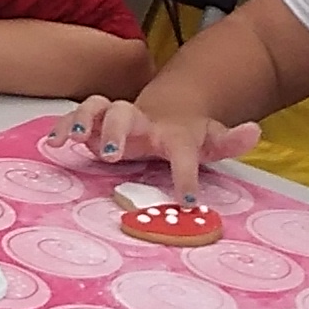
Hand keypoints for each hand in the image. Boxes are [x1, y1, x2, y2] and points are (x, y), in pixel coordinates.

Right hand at [61, 95, 262, 200]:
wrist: (170, 109)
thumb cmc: (190, 134)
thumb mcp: (214, 140)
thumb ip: (233, 140)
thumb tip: (255, 130)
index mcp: (174, 132)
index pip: (182, 151)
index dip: (186, 175)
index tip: (186, 201)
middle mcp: (142, 121)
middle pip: (126, 114)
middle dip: (117, 130)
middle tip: (112, 154)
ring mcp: (116, 119)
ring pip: (96, 107)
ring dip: (83, 120)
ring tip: (74, 139)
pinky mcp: (96, 124)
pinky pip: (75, 119)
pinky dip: (62, 127)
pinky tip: (53, 143)